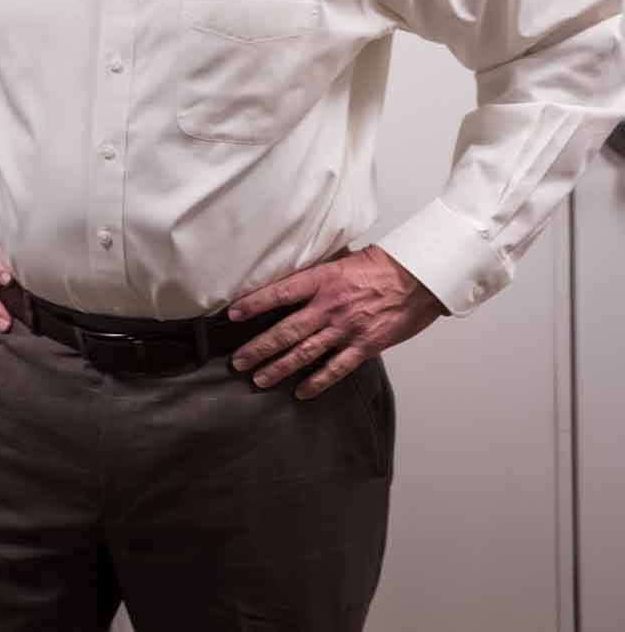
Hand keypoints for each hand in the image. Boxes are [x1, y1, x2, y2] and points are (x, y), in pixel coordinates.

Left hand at [227, 245, 445, 398]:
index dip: (253, 303)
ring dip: (279, 368)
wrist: (419, 279)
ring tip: (258, 379)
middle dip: (258, 348)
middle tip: (238, 361)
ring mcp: (346, 329)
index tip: (232, 314)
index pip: (279, 293)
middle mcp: (329, 306)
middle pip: (285, 330)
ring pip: (305, 353)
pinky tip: (300, 392)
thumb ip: (316, 272)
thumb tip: (289, 273)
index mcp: (322, 280)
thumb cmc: (381, 265)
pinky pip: (336, 369)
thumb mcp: (341, 259)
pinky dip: (317, 382)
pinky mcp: (364, 346)